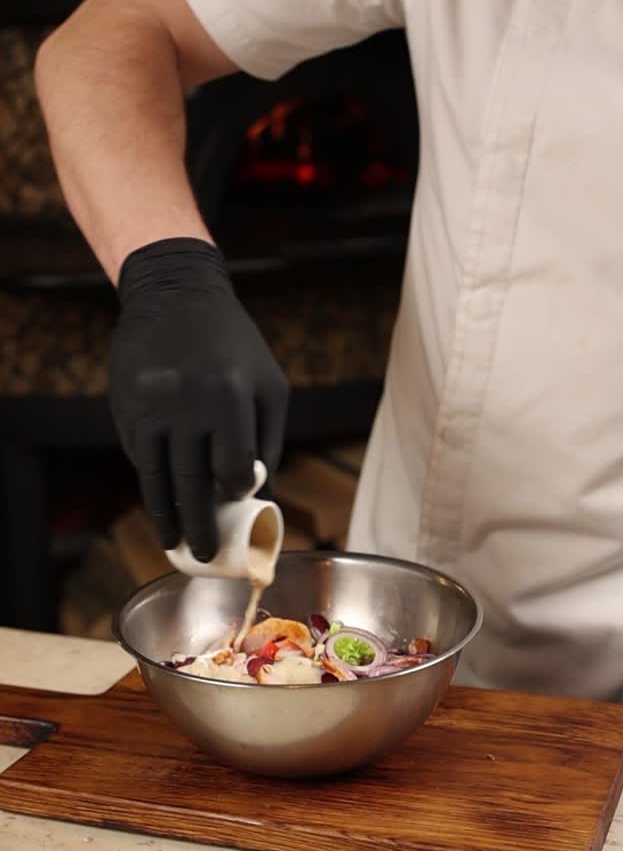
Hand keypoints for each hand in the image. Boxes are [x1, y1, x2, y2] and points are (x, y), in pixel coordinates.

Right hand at [109, 237, 288, 560]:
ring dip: (166, 518)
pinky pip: (140, 457)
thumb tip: (263, 498)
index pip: (233, 469)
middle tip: (204, 556)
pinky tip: (160, 500)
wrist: (174, 294)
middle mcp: (188, 403)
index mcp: (232, 396)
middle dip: (199, 527)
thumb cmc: (234, 346)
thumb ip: (269, 442)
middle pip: (192, 484)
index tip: (236, 498)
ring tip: (175, 544)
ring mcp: (150, 406)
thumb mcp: (268, 385)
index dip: (236, 492)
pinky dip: (151, 481)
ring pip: (157, 479)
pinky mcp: (126, 407)